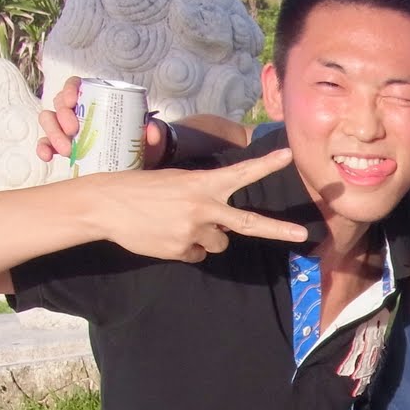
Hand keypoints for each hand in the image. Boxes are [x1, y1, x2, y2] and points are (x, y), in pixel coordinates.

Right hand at [36, 75, 166, 166]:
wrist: (137, 160)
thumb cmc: (140, 139)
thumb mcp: (149, 133)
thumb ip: (153, 130)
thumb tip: (152, 131)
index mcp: (94, 99)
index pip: (75, 85)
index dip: (70, 89)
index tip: (74, 100)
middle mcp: (77, 110)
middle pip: (59, 104)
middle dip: (62, 115)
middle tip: (74, 131)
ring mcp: (67, 127)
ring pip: (49, 121)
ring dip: (52, 133)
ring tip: (66, 150)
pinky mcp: (63, 145)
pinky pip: (46, 143)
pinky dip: (43, 148)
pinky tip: (47, 157)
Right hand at [84, 148, 308, 260]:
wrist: (105, 206)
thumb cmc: (142, 189)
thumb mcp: (177, 182)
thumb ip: (205, 197)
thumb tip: (223, 226)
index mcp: (203, 183)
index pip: (242, 173)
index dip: (267, 164)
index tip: (290, 154)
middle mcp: (204, 207)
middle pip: (249, 223)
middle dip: (278, 229)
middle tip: (303, 234)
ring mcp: (195, 231)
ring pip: (220, 244)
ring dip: (208, 238)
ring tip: (178, 224)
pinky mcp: (183, 250)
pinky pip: (198, 254)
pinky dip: (187, 248)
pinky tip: (166, 235)